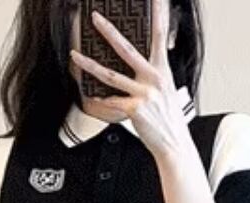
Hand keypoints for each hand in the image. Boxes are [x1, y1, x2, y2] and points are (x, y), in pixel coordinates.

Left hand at [69, 0, 190, 160]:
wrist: (174, 143)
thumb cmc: (169, 118)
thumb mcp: (167, 89)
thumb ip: (157, 72)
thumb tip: (149, 60)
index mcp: (162, 69)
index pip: (161, 34)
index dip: (158, 12)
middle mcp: (154, 78)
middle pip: (127, 49)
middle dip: (109, 31)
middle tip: (95, 17)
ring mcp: (144, 93)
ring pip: (111, 75)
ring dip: (90, 65)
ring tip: (75, 55)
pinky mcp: (135, 110)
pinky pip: (111, 102)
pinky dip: (100, 99)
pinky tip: (90, 96)